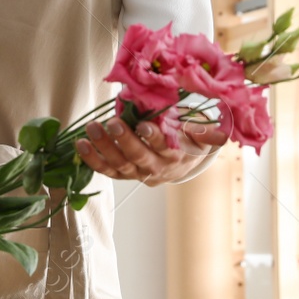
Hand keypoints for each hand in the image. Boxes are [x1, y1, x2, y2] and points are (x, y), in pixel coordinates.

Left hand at [75, 115, 228, 184]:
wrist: (182, 163)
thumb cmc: (189, 141)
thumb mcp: (202, 135)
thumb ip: (206, 132)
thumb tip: (217, 130)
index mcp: (176, 156)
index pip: (166, 148)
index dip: (155, 138)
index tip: (144, 125)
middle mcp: (157, 168)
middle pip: (139, 158)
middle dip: (125, 141)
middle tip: (112, 123)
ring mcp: (138, 174)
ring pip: (120, 164)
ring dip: (104, 147)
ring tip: (91, 128)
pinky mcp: (124, 175)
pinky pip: (107, 170)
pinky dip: (93, 159)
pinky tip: (81, 144)